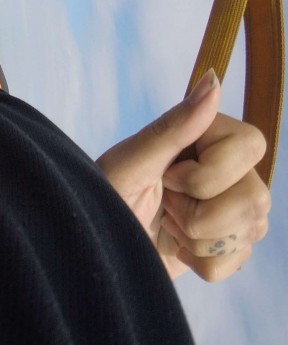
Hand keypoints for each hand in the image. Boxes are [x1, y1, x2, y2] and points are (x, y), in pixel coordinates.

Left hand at [96, 69, 269, 280]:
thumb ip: (173, 127)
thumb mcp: (128, 164)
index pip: (251, 144)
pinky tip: (175, 249)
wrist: (87, 252)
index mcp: (199, 140)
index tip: (168, 177)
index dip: (212, 172)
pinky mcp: (222, 245)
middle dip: (202, 215)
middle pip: (257, 195)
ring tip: (166, 227)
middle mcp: (221, 171)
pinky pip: (238, 259)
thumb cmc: (96, 199)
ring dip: (199, 239)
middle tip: (164, 208)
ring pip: (253, 228)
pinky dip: (201, 263)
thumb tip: (213, 80)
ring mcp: (226, 209)